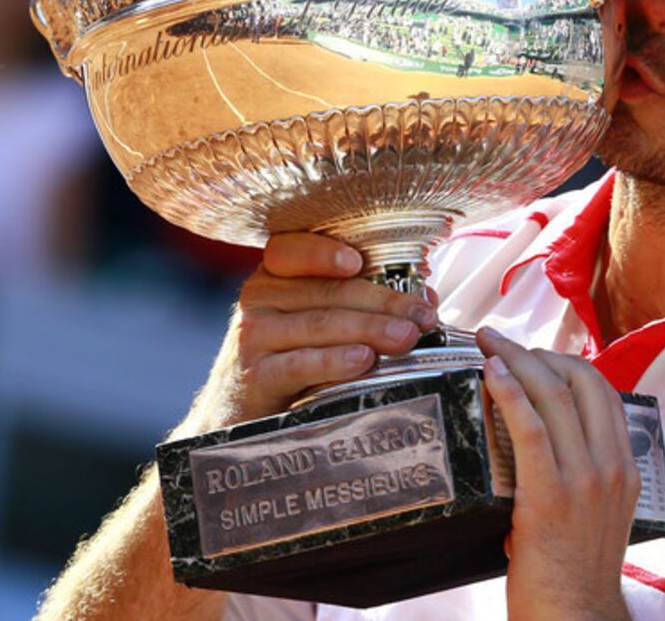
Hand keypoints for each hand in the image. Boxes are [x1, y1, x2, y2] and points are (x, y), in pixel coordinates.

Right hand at [176, 233, 438, 434]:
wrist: (238, 416)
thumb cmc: (292, 358)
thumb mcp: (320, 321)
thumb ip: (365, 300)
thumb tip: (426, 291)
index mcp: (276, 274)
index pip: (292, 248)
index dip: (325, 251)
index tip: (360, 262)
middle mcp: (259, 297)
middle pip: (327, 292)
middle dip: (383, 302)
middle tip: (423, 316)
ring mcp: (252, 337)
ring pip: (320, 324)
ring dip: (369, 329)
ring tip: (407, 338)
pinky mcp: (254, 377)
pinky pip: (300, 364)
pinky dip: (334, 361)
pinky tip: (363, 361)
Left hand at [478, 327, 638, 620]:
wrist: (576, 618)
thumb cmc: (576, 575)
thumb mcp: (595, 517)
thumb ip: (580, 478)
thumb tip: (539, 451)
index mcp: (625, 468)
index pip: (602, 393)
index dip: (566, 362)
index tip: (534, 353)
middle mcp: (611, 466)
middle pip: (579, 382)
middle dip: (537, 351)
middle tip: (502, 339)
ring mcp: (584, 479)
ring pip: (553, 397)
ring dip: (516, 361)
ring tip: (488, 345)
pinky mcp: (551, 496)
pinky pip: (531, 430)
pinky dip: (511, 394)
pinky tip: (492, 377)